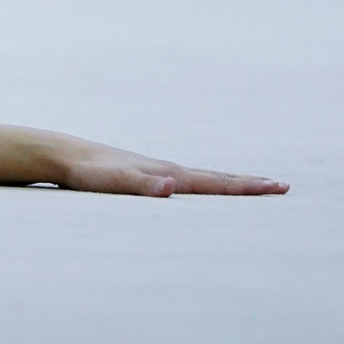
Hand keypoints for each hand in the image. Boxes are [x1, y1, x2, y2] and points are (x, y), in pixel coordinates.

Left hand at [53, 139, 287, 195]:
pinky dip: (203, 186)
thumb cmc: (86, 173)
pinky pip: (183, 183)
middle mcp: (166, 170)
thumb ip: (141, 186)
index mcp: (167, 174)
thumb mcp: (112, 184)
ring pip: (201, 178)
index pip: (216, 184)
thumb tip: (172, 187)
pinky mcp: (142, 176)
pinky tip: (199, 189)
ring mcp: (155, 171)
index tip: (280, 187)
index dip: (248, 188)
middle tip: (282, 186)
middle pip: (216, 178)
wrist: (60, 154)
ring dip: (229, 182)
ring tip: (250, 185)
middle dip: (249, 183)